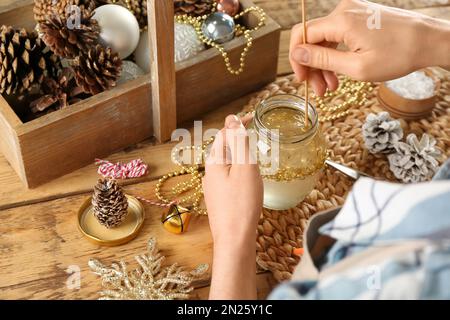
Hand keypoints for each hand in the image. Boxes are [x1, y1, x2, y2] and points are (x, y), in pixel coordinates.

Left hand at [203, 114, 262, 299]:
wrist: (234, 239)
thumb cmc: (242, 203)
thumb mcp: (244, 167)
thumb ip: (239, 142)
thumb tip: (232, 119)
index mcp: (214, 161)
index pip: (225, 133)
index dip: (238, 123)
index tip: (253, 116)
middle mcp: (209, 172)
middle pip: (223, 146)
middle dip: (237, 136)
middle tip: (253, 130)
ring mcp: (212, 187)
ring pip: (225, 161)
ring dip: (237, 151)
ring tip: (252, 150)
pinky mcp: (219, 199)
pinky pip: (227, 175)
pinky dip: (237, 167)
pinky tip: (246, 175)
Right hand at [290, 0, 449, 95]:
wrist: (429, 41)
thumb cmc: (398, 55)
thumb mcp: (356, 66)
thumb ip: (323, 60)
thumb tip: (297, 55)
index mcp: (340, 20)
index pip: (302, 35)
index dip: (297, 59)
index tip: (302, 79)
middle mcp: (343, 10)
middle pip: (313, 39)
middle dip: (313, 66)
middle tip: (319, 91)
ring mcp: (353, 11)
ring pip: (325, 39)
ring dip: (325, 64)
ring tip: (332, 87)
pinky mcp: (360, 16)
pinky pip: (338, 35)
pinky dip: (336, 54)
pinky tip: (340, 72)